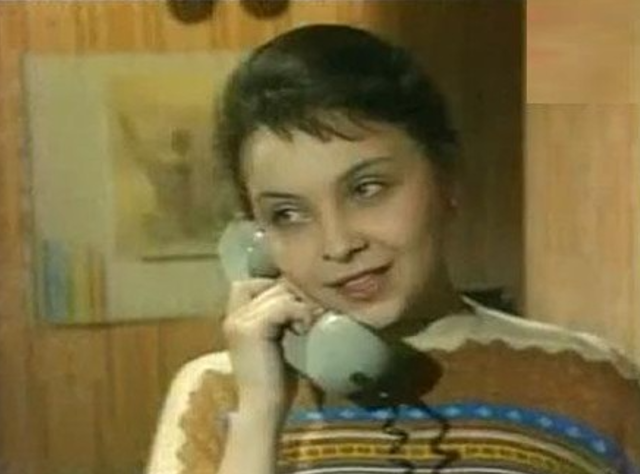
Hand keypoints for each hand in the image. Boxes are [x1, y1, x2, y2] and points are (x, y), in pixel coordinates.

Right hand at [223, 278, 321, 416]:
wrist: (263, 408)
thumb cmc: (273, 383)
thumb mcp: (274, 343)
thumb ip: (278, 321)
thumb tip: (301, 300)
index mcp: (234, 320)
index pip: (249, 284)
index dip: (273, 289)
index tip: (294, 309)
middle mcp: (232, 317)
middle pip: (267, 285)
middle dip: (291, 296)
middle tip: (309, 314)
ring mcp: (239, 322)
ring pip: (277, 293)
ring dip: (298, 304)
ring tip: (307, 323)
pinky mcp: (252, 330)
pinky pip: (283, 306)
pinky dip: (299, 313)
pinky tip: (303, 329)